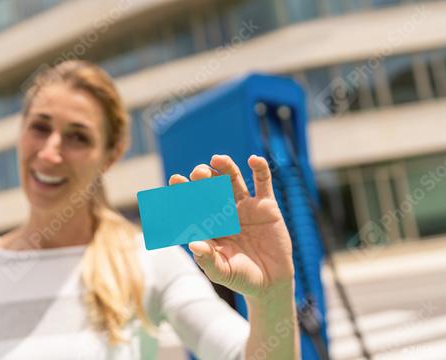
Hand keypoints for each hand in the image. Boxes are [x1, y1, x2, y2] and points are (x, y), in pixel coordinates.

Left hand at [169, 154, 293, 300]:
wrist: (271, 283)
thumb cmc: (241, 278)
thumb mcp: (223, 272)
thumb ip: (208, 259)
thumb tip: (193, 243)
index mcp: (210, 224)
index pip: (194, 204)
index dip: (184, 191)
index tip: (175, 179)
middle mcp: (225, 211)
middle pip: (212, 188)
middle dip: (203, 178)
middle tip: (198, 172)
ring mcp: (246, 207)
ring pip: (234, 180)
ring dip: (226, 168)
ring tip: (217, 159)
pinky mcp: (267, 206)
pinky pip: (263, 183)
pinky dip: (260, 169)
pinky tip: (253, 159)